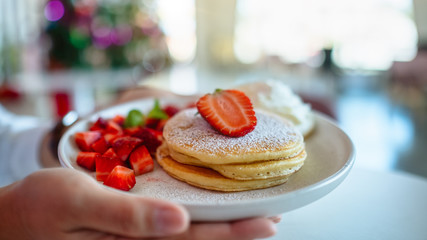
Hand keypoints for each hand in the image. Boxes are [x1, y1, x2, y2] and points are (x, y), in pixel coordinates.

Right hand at [0, 168, 277, 239]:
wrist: (11, 221)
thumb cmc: (38, 207)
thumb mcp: (76, 202)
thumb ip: (126, 217)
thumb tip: (179, 221)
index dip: (231, 232)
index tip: (267, 220)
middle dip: (235, 233)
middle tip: (270, 218)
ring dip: (220, 231)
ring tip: (253, 219)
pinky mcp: (125, 239)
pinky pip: (167, 237)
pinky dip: (195, 226)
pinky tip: (206, 216)